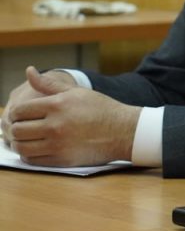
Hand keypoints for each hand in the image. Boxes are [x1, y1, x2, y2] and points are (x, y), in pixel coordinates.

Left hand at [4, 66, 140, 166]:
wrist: (123, 131)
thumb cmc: (100, 108)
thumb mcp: (76, 91)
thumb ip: (48, 83)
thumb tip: (28, 70)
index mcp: (57, 105)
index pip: (19, 111)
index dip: (14, 114)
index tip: (18, 116)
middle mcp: (56, 125)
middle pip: (17, 130)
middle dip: (14, 129)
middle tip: (20, 128)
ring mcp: (59, 144)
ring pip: (22, 147)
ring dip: (19, 143)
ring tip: (25, 139)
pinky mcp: (62, 159)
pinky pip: (33, 160)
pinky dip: (29, 156)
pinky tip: (36, 148)